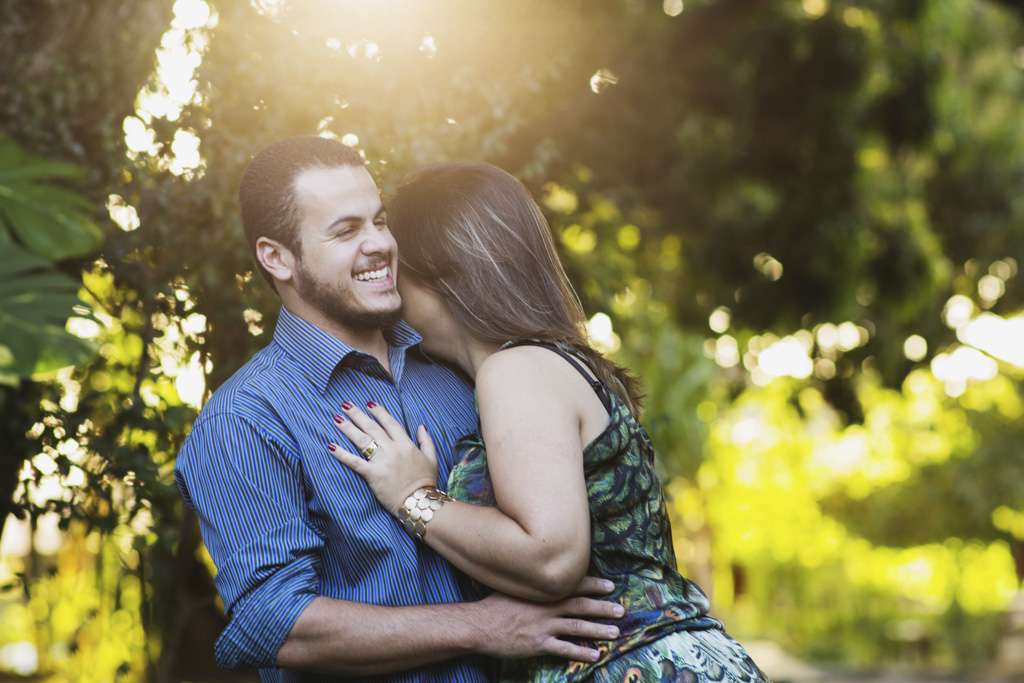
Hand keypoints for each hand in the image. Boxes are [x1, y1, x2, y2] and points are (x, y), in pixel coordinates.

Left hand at [329, 401, 438, 514]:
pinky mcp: (373, 475)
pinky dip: (342, 454)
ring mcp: (382, 462)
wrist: (420, 502)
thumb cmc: (426, 482)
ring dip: (348, 428)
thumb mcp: (432, 458)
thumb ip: (426, 441)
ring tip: (337, 419)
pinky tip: (331, 446)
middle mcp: (393, 450)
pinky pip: (355, 462)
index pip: (390, 423)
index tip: (369, 404)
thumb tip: (421, 426)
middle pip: (372, 428)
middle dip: (358, 415)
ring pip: (362, 440)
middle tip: (346, 405)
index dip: (379, 412)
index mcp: (406, 444)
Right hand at [468, 577, 623, 661]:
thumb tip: (545, 579)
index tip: (610, 585)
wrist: (478, 625)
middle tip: (621, 610)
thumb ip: (532, 584)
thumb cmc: (494, 605)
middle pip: (581, 605)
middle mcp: (546, 607)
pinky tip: (595, 655)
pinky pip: (565, 649)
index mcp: (542, 591)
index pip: (573, 585)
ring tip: (615, 633)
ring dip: (598, 630)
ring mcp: (543, 626)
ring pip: (577, 627)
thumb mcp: (514, 587)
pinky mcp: (538, 644)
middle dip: (603, 607)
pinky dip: (581, 652)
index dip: (593, 585)